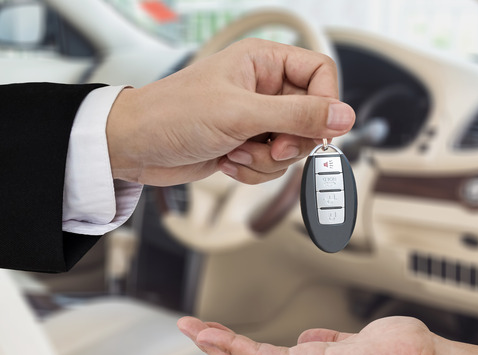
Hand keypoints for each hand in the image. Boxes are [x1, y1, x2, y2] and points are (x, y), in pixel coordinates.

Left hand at [106, 38, 355, 185]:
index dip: (324, 104)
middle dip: (290, 141)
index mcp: (263, 62)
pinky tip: (227, 161)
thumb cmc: (172, 115)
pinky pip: (272, 164)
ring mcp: (254, 118)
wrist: (134, 147)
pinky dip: (253, 171)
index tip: (315, 130)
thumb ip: (297, 115)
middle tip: (268, 146)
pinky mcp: (244, 144)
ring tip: (236, 152)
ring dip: (267, 160)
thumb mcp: (241, 113)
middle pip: (311, 116)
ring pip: (292, 146)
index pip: (320, 73)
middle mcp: (262, 87)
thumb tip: (344, 116)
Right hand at [177, 316, 440, 354]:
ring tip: (191, 330)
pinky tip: (215, 335)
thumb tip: (311, 338)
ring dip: (216, 347)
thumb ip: (329, 342)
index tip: (212, 331)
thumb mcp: (354, 343)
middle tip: (187, 328)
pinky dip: (235, 346)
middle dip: (214, 348)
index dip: (234, 348)